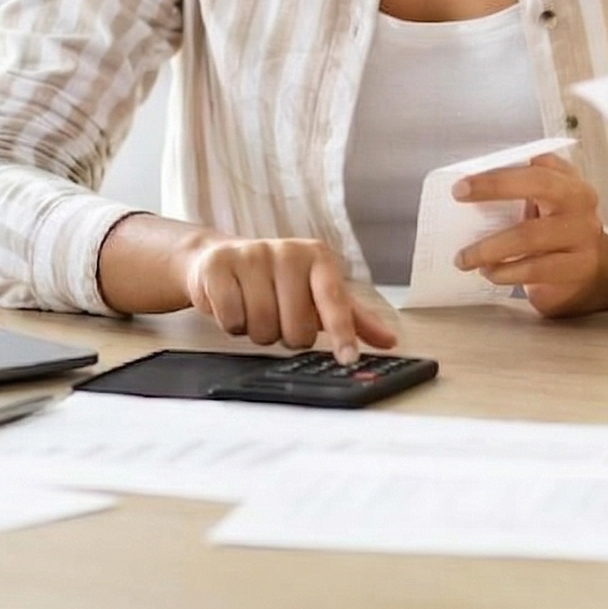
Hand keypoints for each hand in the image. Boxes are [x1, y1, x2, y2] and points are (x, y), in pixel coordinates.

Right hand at [176, 235, 399, 361]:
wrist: (220, 260)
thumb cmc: (276, 281)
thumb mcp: (315, 294)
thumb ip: (352, 316)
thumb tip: (389, 340)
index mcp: (317, 257)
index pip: (333, 299)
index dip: (342, 331)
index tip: (348, 357)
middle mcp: (287, 251)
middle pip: (295, 327)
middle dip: (286, 335)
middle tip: (279, 319)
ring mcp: (251, 255)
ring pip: (262, 326)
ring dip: (258, 331)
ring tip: (255, 310)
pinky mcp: (218, 265)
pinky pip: (231, 318)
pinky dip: (232, 323)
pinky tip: (233, 305)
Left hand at [453, 152, 607, 317]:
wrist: (596, 271)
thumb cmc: (556, 231)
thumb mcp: (543, 206)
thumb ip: (516, 195)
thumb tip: (466, 194)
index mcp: (567, 179)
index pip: (536, 162)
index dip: (499, 170)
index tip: (462, 184)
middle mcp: (579, 201)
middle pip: (539, 184)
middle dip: (494, 187)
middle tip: (459, 198)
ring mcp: (582, 234)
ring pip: (530, 235)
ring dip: (489, 248)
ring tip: (464, 258)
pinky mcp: (578, 267)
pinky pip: (535, 268)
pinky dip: (505, 272)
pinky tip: (490, 272)